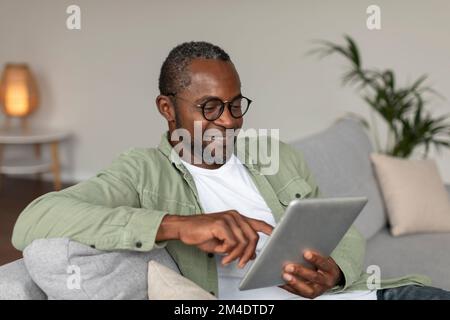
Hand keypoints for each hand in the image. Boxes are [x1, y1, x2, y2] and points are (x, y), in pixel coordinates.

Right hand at [157, 210, 272, 267]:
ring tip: (227, 260)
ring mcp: (228, 218)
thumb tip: (252, 255)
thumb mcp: (223, 242)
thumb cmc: (201, 233)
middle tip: (241, 263)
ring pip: (243, 242)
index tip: (278, 236)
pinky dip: (228, 252)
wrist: (184, 228)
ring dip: (236, 255)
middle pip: (253, 237)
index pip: (257, 223)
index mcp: (237, 218)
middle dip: (249, 253)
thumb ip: (237, 245)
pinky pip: (232, 243)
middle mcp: (235, 216)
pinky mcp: (220, 224)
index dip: (269, 230)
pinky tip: (221, 255)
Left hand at [279, 250, 342, 298]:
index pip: (324, 263)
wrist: (329, 277)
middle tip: (289, 266)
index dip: (316, 259)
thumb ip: (308, 244)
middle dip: (301, 271)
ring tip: (285, 275)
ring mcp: (318, 289)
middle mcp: (326, 281)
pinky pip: (298, 293)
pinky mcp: (310, 295)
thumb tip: (284, 231)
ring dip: (295, 282)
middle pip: (314, 277)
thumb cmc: (322, 263)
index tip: (306, 253)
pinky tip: (281, 281)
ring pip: (307, 289)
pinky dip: (289, 287)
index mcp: (330, 269)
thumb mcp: (321, 254)